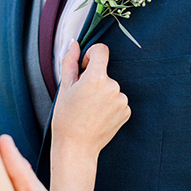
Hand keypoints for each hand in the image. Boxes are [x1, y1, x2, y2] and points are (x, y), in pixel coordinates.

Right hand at [53, 41, 130, 158]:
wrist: (77, 147)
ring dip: (102, 92)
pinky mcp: (126, 111)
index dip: (90, 56)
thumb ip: (70, 61)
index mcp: (97, 78)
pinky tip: (98, 116)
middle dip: (94, 78)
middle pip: (105, 71)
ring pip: (111, 86)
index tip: (83, 68)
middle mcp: (113, 87)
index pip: (101, 50)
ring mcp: (122, 100)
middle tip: (81, 97)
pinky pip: (117, 100)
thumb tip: (75, 43)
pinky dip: (109, 104)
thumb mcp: (64, 87)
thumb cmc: (66, 118)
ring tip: (89, 109)